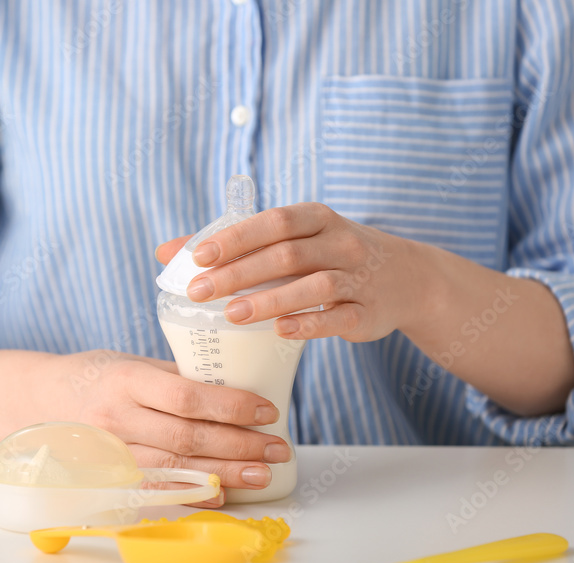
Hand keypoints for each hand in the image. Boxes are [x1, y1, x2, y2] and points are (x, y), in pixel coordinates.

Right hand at [53, 350, 292, 504]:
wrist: (36, 401)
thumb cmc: (96, 376)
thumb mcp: (133, 362)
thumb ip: (177, 378)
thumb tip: (236, 389)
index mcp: (126, 381)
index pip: (186, 397)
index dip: (231, 407)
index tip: (267, 411)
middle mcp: (116, 419)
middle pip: (187, 438)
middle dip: (239, 446)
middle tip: (278, 449)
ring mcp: (110, 454)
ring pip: (176, 469)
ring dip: (225, 475)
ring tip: (263, 475)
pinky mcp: (107, 478)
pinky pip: (156, 491)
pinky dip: (192, 495)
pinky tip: (223, 496)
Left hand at [157, 203, 423, 341]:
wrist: (406, 278)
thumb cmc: (331, 256)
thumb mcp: (292, 240)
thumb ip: (235, 244)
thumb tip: (167, 252)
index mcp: (317, 219)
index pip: (273, 222)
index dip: (236, 237)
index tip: (200, 256)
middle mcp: (340, 242)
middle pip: (287, 254)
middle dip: (240, 272)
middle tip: (199, 292)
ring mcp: (357, 278)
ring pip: (313, 286)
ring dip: (270, 300)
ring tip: (231, 315)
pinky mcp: (367, 313)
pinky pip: (338, 319)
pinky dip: (309, 324)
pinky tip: (280, 332)